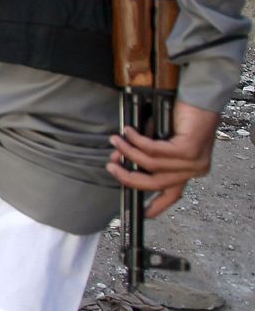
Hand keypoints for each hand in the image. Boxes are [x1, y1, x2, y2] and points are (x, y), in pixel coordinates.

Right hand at [106, 99, 219, 217]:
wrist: (199, 96)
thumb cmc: (182, 114)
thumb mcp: (161, 139)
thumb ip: (144, 152)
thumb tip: (119, 160)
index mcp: (191, 170)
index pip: (174, 195)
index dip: (157, 207)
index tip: (142, 214)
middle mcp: (195, 169)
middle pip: (155, 184)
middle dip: (128, 176)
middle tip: (111, 166)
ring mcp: (193, 161)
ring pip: (151, 165)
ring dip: (128, 152)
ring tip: (115, 140)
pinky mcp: (188, 150)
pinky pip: (153, 150)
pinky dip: (136, 141)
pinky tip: (129, 131)